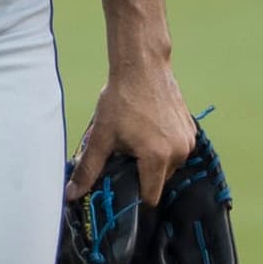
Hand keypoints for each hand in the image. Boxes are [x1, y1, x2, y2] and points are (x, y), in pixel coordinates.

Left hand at [65, 64, 195, 205]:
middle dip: (141, 171)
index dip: (133, 193)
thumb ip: (88, 168)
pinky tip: (149, 125)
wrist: (142, 66)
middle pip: (159, 180)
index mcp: (157, 158)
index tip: (121, 180)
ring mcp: (188, 140)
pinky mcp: (191, 129)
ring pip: (168, 165)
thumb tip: (71, 194)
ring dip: (153, 157)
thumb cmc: (121, 98)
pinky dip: (164, 144)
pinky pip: (176, 148)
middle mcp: (179, 153)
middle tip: (125, 149)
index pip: (149, 197)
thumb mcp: (101, 135)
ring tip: (137, 133)